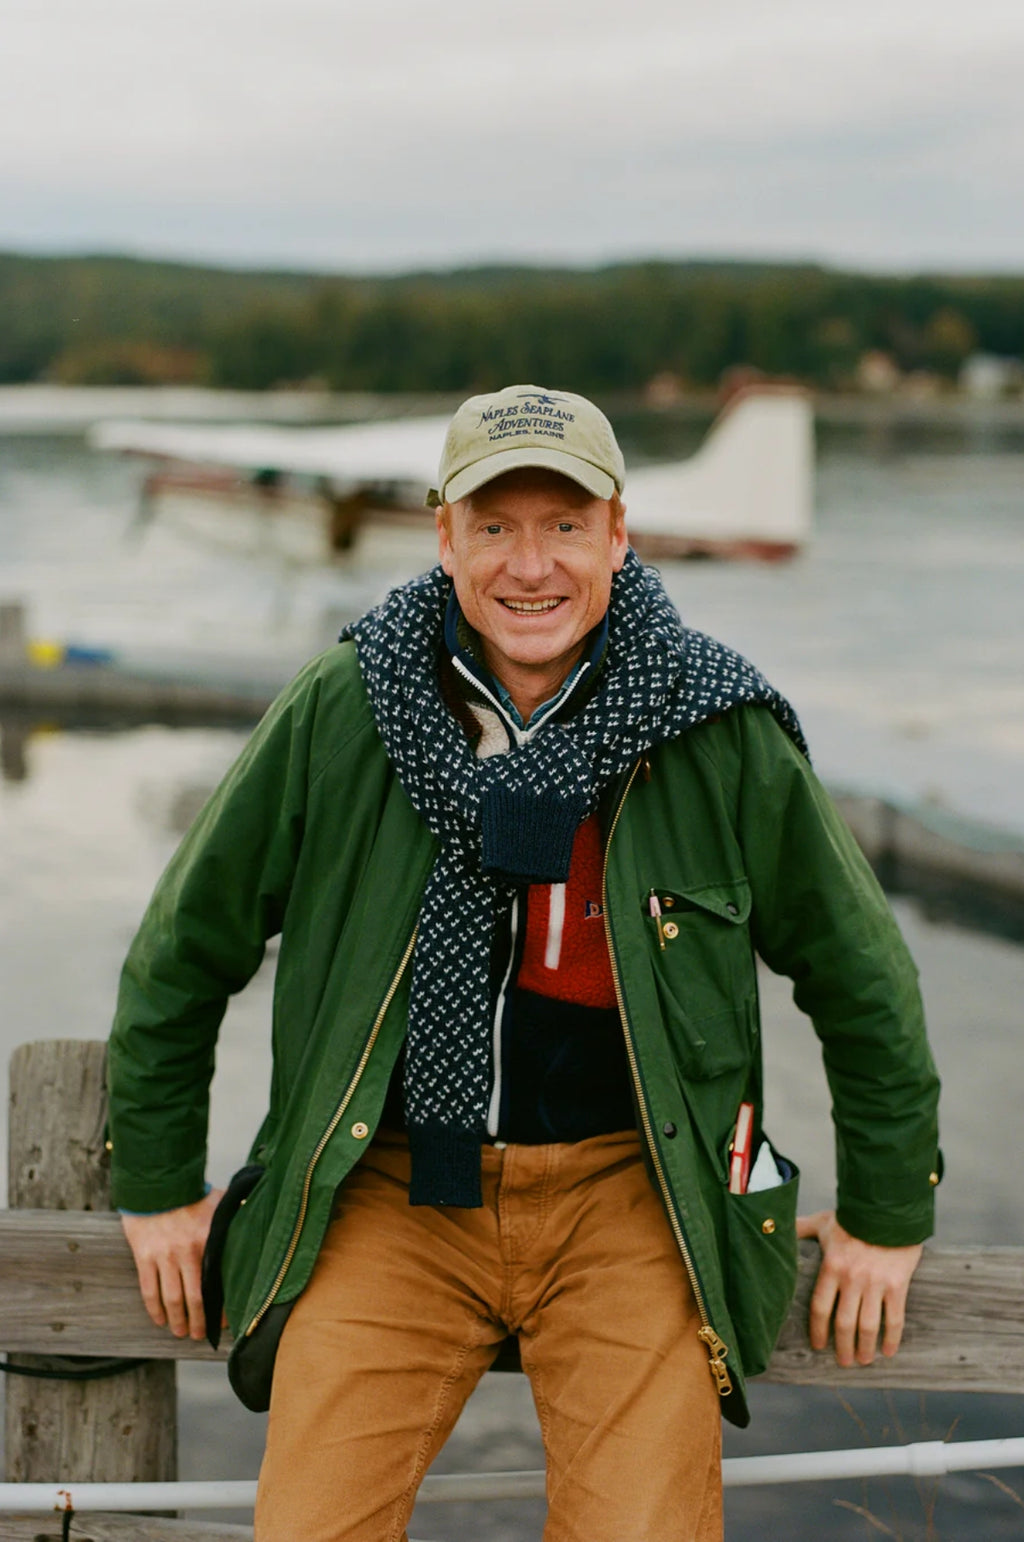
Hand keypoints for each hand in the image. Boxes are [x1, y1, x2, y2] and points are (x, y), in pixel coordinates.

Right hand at [121, 1189, 223, 1340]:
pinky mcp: (144, 1257)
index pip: (218, 1282)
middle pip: (194, 1298)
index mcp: (209, 1240)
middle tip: (201, 1335)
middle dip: (198, 1322)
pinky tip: (160, 1320)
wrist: (155, 1183)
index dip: (221, 1306)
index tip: (225, 1321)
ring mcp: (164, 1256)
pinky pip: (150, 1290)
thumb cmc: (191, 1193)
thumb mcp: (219, 1204)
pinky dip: (155, 1309)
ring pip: (172, 1299)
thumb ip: (234, 1218)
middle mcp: (187, 1252)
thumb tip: (257, 1221)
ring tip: (181, 1333)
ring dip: (177, 1321)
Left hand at [796, 1209, 922, 1367]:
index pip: (820, 1307)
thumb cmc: (853, 1217)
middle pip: (844, 1323)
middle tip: (842, 1361)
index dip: (817, 1330)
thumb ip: (801, 1229)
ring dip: (865, 1348)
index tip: (818, 1345)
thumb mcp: (824, 1222)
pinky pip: (894, 1318)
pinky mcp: (897, 1285)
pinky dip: (891, 1338)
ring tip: (863, 1360)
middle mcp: (852, 1279)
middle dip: (842, 1346)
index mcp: (831, 1266)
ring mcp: (875, 1284)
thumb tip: (777, 1226)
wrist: (890, 1209)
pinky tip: (888, 1351)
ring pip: (868, 1326)